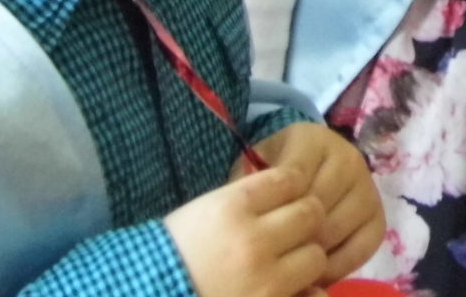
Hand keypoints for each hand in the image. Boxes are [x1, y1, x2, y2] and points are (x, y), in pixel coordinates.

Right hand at [165, 165, 326, 296]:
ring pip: (316, 254)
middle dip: (305, 220)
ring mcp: (264, 277)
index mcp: (233, 206)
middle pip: (311, 213)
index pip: (290, 180)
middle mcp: (253, 238)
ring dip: (306, 258)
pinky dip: (307, 292)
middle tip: (293, 231)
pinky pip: (311, 294)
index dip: (292, 188)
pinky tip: (292, 289)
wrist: (148, 292)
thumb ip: (251, 201)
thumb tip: (293, 191)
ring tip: (288, 264)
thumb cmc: (175, 251)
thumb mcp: (206, 211)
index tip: (285, 198)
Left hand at [245, 121, 385, 284]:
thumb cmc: (270, 177)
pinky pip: (365, 243)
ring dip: (314, 250)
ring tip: (293, 260)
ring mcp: (366, 183)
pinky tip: (319, 269)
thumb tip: (253, 219)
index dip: (275, 210)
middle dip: (294, 234)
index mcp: (311, 139)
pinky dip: (341, 263)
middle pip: (318, 205)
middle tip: (274, 252)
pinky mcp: (378, 211)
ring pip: (338, 226)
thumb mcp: (254, 173)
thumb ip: (250, 190)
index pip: (294, 180)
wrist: (300, 175)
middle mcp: (347, 155)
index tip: (261, 227)